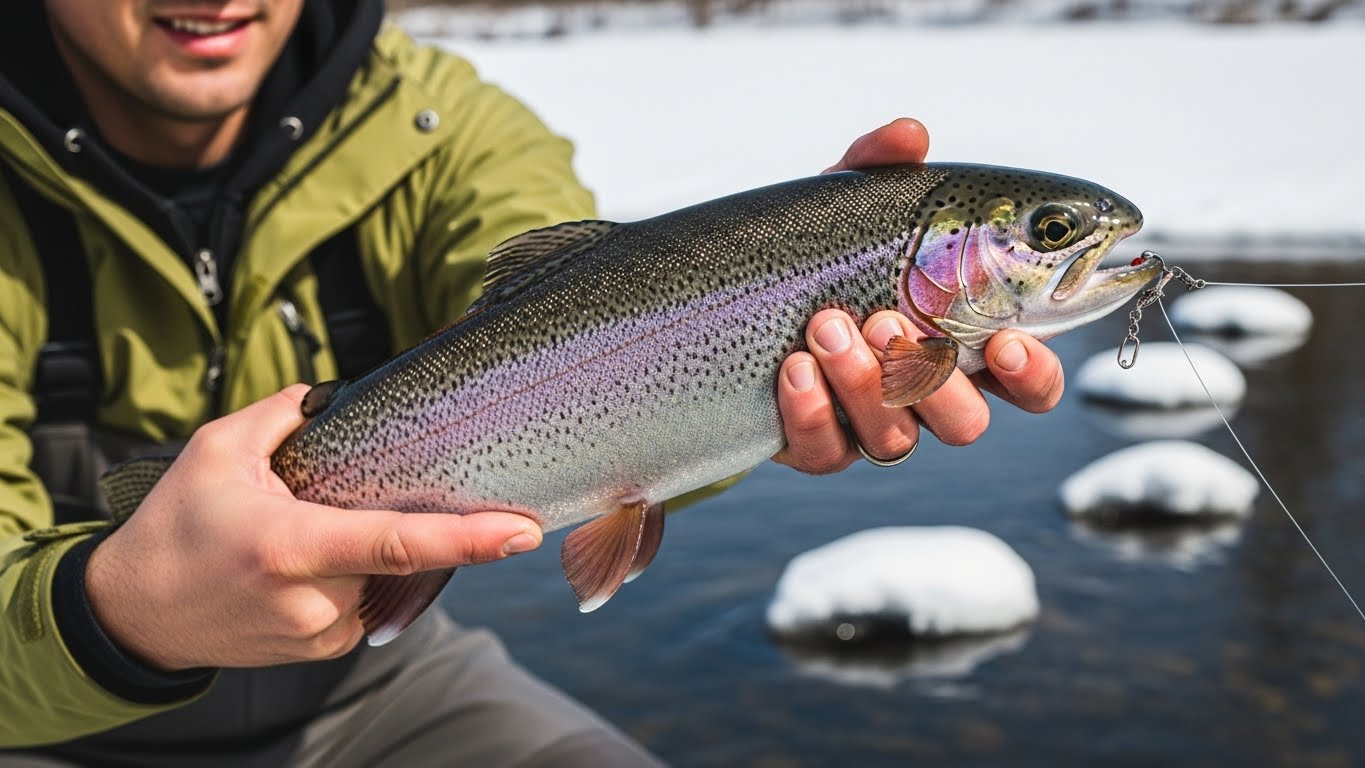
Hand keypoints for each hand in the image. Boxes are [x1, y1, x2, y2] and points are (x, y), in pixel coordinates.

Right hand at [84, 385, 543, 669]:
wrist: (134, 613)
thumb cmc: (176, 525)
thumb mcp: (217, 450)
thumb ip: (287, 414)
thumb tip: (342, 396)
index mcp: (289, 548)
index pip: (395, 543)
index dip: (466, 540)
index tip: (522, 532)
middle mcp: (312, 601)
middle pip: (395, 550)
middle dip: (385, 514)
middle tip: (326, 500)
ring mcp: (321, 634)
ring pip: (383, 575)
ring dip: (362, 548)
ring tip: (291, 539)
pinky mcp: (325, 650)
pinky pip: (366, 598)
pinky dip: (352, 573)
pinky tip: (300, 567)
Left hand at [774, 118, 1065, 472]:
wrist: (733, 299)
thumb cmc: (821, 253)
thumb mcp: (846, 205)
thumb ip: (880, 169)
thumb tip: (910, 134)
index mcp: (961, 343)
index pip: (1028, 381)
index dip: (1033, 375)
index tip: (1005, 342)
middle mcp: (924, 394)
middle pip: (966, 423)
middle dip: (931, 376)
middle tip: (888, 318)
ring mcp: (869, 425)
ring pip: (896, 438)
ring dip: (865, 382)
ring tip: (826, 326)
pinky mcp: (815, 445)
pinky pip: (826, 452)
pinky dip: (812, 412)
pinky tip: (792, 368)